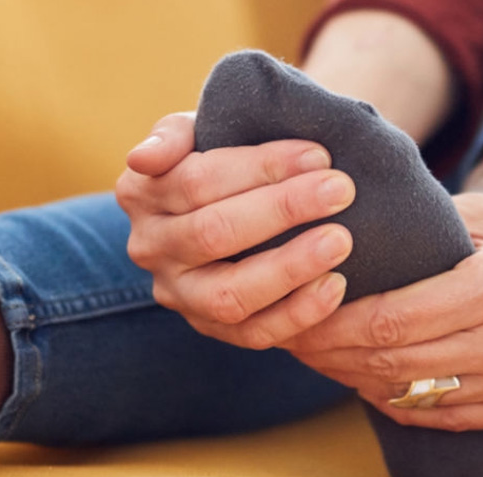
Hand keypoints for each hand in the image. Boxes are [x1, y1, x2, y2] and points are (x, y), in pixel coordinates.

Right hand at [116, 112, 354, 348]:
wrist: (217, 212)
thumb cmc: (215, 167)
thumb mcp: (191, 138)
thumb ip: (171, 137)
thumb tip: (143, 159)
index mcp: (142, 195)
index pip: (198, 181)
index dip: (260, 168)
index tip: (318, 156)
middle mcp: (151, 249)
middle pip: (213, 234)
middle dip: (282, 210)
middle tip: (341, 190)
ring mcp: (180, 295)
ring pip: (230, 294)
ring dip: (289, 268)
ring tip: (340, 242)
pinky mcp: (211, 327)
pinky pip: (253, 333)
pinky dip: (296, 314)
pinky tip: (333, 288)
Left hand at [283, 191, 482, 430]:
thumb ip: (430, 229)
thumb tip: (360, 240)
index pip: (390, 320)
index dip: (333, 325)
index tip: (298, 319)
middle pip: (392, 362)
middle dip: (332, 355)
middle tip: (295, 341)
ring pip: (413, 395)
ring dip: (356, 381)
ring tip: (321, 362)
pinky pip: (446, 416)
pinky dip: (398, 402)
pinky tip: (367, 384)